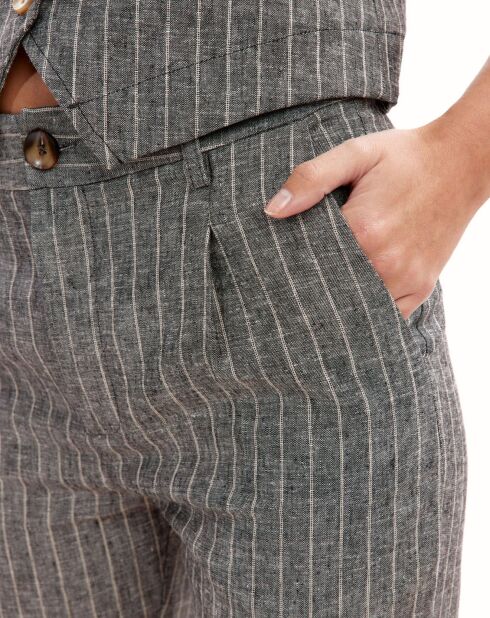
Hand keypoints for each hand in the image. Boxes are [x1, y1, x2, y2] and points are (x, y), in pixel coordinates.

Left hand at [264, 119, 487, 319]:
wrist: (461, 162)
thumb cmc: (404, 157)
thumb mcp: (355, 153)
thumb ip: (311, 178)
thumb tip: (272, 211)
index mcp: (363, 229)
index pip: (308, 263)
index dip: (290, 265)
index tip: (278, 266)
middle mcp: (386, 262)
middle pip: (331, 290)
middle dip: (311, 289)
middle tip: (292, 287)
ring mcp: (407, 279)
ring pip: (357, 307)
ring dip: (338, 303)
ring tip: (321, 293)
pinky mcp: (422, 288)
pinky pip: (387, 315)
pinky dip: (368, 310)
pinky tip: (353, 299)